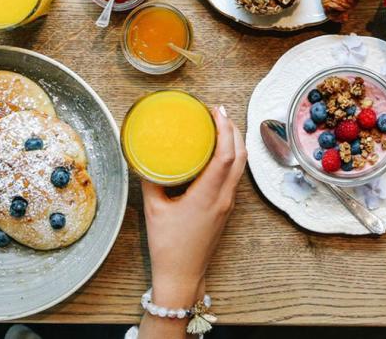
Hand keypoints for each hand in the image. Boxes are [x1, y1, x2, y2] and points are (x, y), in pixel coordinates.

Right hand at [140, 105, 245, 308]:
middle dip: (233, 130)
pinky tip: (215, 153)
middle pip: (240, 155)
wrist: (182, 275)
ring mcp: (228, 204)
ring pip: (240, 166)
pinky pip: (234, 176)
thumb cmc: (168, 246)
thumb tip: (144, 156)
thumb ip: (150, 179)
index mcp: (209, 195)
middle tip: (217, 112)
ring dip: (234, 143)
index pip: (226, 154)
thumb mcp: (154, 209)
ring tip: (218, 126)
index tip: (216, 111)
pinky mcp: (225, 209)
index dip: (225, 128)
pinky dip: (230, 158)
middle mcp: (224, 197)